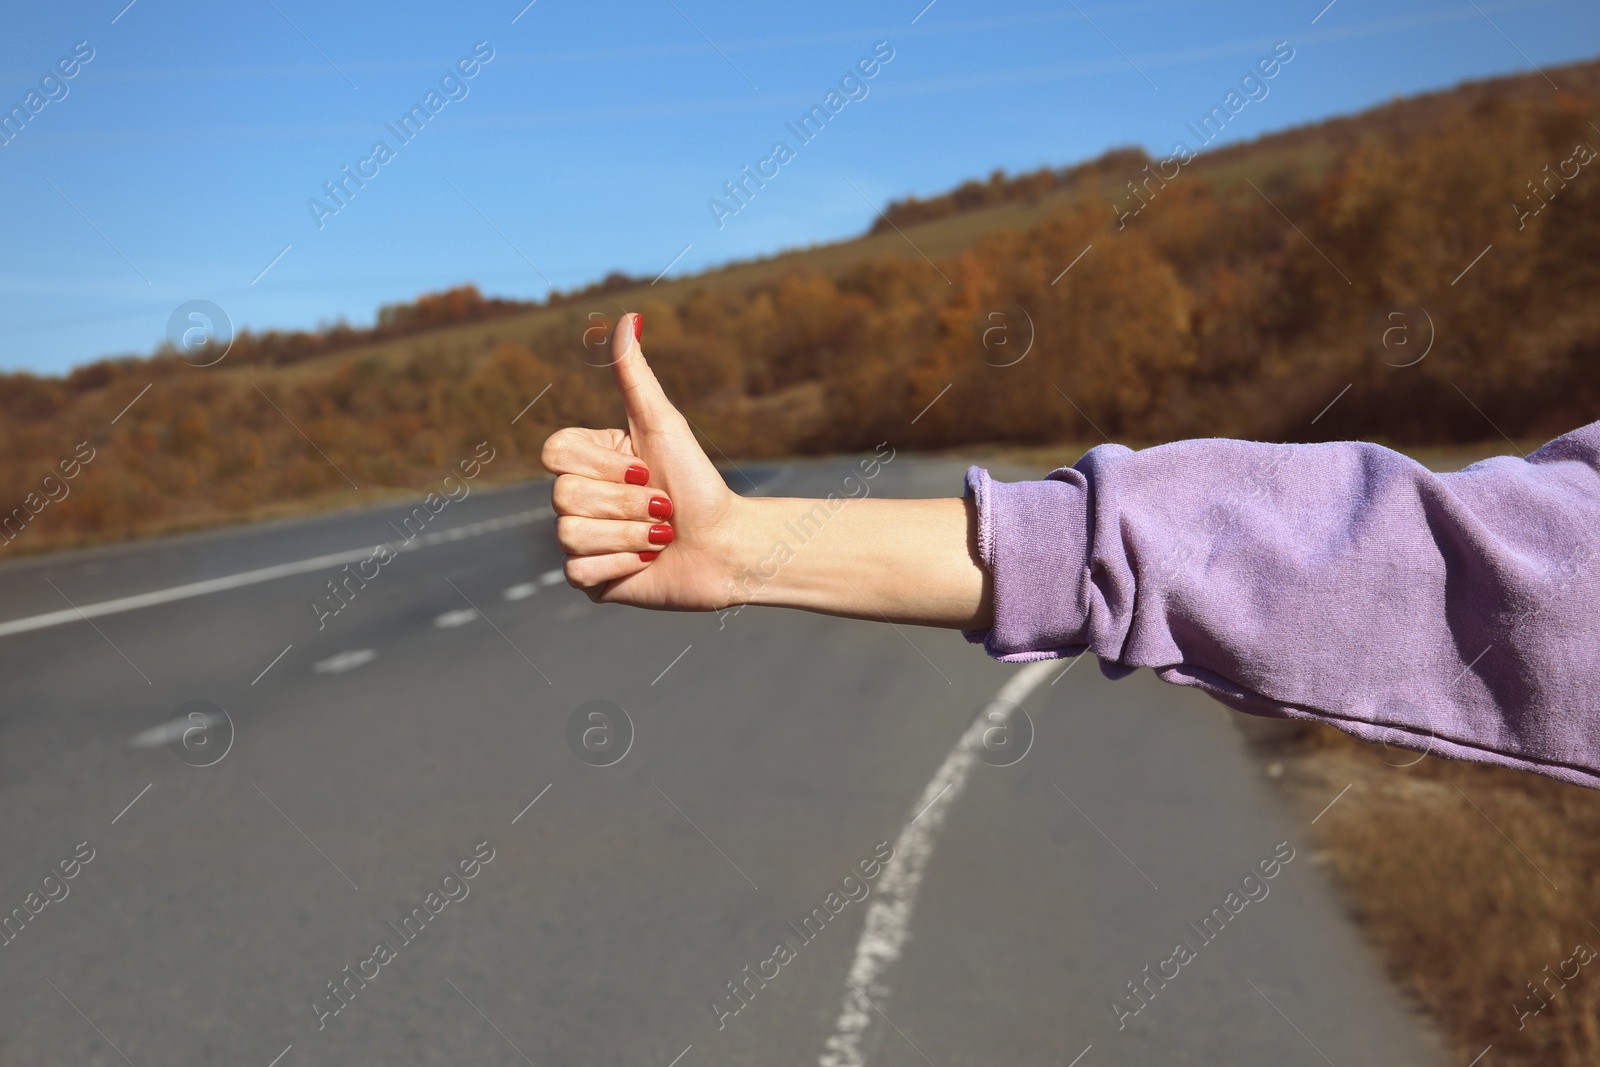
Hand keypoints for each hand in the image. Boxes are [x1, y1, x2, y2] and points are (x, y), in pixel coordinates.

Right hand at [542, 313, 741, 608]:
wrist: (728, 545)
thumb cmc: (698, 484)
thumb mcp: (663, 424)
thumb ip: (636, 375)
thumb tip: (629, 317)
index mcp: (590, 461)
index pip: (554, 453)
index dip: (603, 465)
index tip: (643, 468)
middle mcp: (579, 500)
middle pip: (562, 496)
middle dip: (626, 504)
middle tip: (662, 508)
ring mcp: (582, 541)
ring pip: (568, 533)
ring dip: (629, 536)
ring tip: (660, 538)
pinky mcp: (591, 581)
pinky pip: (577, 571)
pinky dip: (621, 566)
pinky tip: (648, 563)